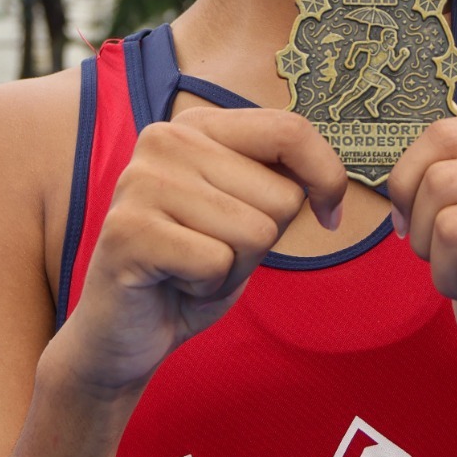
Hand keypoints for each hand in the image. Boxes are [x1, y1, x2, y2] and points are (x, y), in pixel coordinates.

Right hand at [51, 107, 345, 399]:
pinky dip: (208, 287)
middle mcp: (165, 138)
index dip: (327, 178)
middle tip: (214, 251)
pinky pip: (217, 262)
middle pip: (281, 195)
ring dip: (234, 267)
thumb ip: (281, 178)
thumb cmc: (195, 267)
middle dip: (263, 241)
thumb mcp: (250, 211)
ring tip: (192, 266)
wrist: (124, 331)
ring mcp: (141, 181)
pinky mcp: (128, 230)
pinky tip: (175, 282)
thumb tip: (332, 179)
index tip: (328, 214)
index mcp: (198, 124)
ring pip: (255, 231)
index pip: (291, 130)